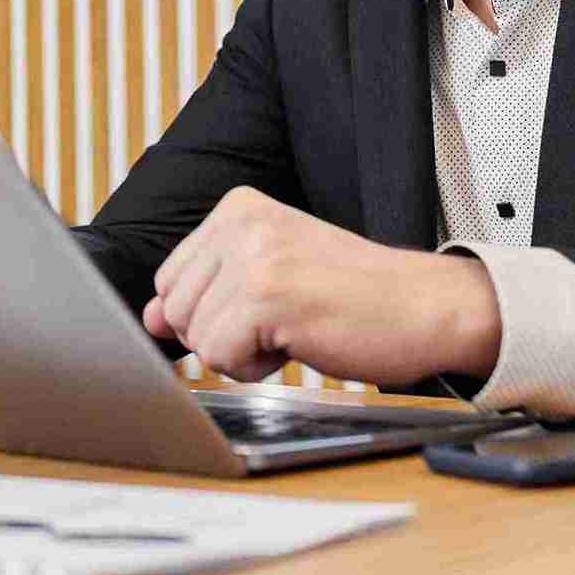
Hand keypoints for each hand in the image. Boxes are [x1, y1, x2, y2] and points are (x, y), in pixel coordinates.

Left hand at [145, 187, 501, 384]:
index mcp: (238, 207)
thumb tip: (148, 318)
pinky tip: (300, 340)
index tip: (264, 307)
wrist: (425, 306)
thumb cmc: (354, 296)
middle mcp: (240, 221)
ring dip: (242, 352)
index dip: (210, 313)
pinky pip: (220, 356)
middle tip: (285, 318)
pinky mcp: (267, 295)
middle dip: (223, 334)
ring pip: (196, 336)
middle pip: (176, 310)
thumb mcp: (269, 278)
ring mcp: (253, 256)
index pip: (171, 279)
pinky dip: (257, 367)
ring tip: (294, 326)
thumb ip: (207, 292)